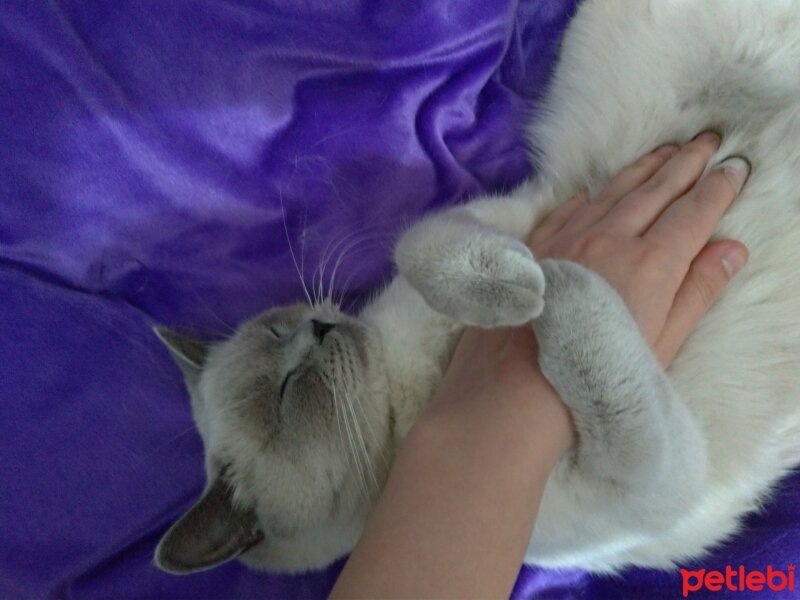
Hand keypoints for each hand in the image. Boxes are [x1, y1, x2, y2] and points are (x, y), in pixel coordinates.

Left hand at [529, 132, 748, 364]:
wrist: (517, 385)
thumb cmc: (597, 373)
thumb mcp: (660, 343)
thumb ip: (696, 292)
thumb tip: (731, 249)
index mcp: (650, 264)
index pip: (693, 213)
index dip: (718, 188)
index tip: (735, 167)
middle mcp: (610, 239)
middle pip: (656, 191)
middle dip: (686, 163)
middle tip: (707, 139)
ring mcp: (569, 238)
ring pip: (613, 191)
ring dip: (643, 168)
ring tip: (665, 151)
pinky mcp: (537, 247)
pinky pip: (568, 208)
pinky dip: (590, 195)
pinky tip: (596, 190)